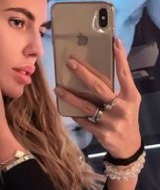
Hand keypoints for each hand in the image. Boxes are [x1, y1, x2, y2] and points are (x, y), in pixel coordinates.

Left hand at [53, 38, 141, 158]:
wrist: (128, 146)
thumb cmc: (126, 118)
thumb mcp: (129, 102)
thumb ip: (119, 88)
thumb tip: (100, 68)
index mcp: (131, 97)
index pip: (125, 75)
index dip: (121, 59)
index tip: (114, 43)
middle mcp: (122, 108)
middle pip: (100, 88)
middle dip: (84, 73)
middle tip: (70, 63)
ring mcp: (111, 122)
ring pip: (87, 105)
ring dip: (70, 96)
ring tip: (57, 88)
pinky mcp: (101, 133)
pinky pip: (84, 120)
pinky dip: (74, 113)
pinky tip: (64, 107)